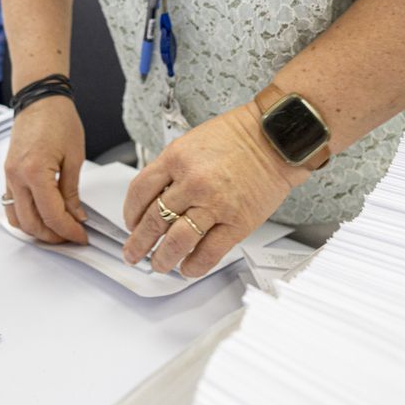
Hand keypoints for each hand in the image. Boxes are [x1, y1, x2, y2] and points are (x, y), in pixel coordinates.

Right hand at [3, 96, 87, 244]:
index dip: (68, 231)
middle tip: (72, 237)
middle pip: (31, 223)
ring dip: (36, 230)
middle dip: (53, 236)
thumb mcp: (74, 157)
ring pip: (17, 219)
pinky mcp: (8, 173)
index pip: (52, 215)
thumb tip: (75, 216)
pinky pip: (11, 205)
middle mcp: (17, 177)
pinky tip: (42, 217)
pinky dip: (25, 217)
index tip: (81, 236)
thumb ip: (72, 192)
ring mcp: (9, 176)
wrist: (40, 98)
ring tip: (58, 230)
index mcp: (35, 172)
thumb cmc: (58, 119)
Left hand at [122, 104, 306, 277]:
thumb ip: (171, 168)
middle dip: (138, 242)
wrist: (275, 138)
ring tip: (158, 264)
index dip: (130, 212)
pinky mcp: (237, 223)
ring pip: (177, 241)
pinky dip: (194, 265)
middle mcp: (192, 182)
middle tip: (133, 253)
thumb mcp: (191, 142)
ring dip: (163, 258)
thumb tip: (154, 197)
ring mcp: (214, 204)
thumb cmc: (238, 136)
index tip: (130, 223)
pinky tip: (187, 268)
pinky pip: (209, 252)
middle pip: (154, 220)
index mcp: (176, 158)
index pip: (140, 192)